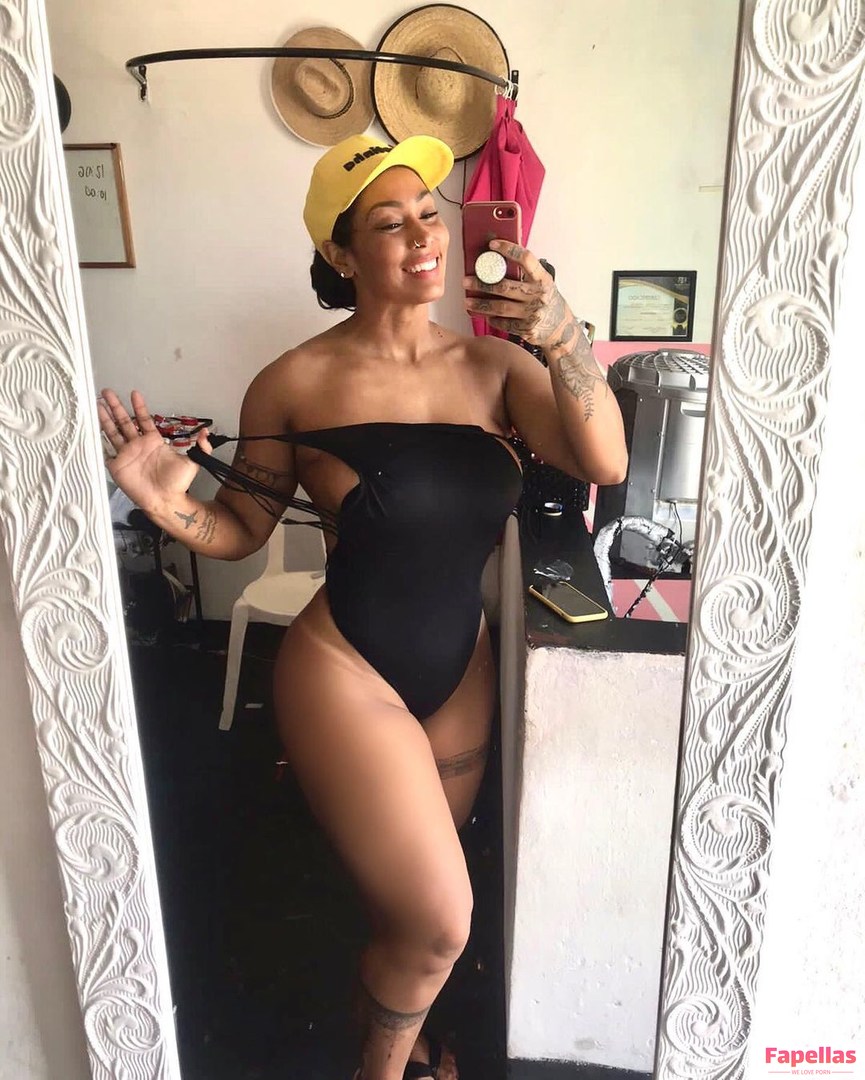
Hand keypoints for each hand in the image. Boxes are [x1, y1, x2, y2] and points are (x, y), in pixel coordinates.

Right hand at [98, 388, 209, 511]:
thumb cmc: (177, 483)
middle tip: (107, 392)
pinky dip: (97, 441)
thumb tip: (206, 433)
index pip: (143, 420)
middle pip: (124, 422)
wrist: (165, 500)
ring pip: (113, 432)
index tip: (134, 393)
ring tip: (97, 404)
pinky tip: (90, 429)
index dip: (139, 407)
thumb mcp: (193, 462)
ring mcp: (126, 454)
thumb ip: (201, 447)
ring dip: (105, 419)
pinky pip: (105, 451)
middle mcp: (137, 445)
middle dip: (116, 407)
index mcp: (153, 441)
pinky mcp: (117, 466)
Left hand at [463, 239, 575, 349]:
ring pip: (500, 307)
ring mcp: (532, 313)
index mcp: (542, 279)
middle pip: (504, 286)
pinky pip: (504, 323)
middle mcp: (538, 295)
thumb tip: (498, 260)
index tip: (492, 244)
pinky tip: (485, 315)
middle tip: (466, 281)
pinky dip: (492, 319)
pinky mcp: (527, 329)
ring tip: (467, 301)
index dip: (508, 249)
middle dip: (482, 283)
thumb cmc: (547, 301)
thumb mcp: (542, 284)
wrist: (561, 329)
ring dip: (481, 304)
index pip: (526, 258)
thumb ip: (526, 274)